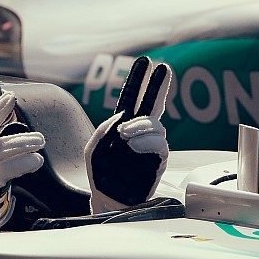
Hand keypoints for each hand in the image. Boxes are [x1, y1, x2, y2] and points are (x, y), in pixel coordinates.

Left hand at [84, 56, 171, 213]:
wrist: (109, 198)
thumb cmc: (102, 173)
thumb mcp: (94, 147)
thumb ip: (105, 129)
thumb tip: (124, 120)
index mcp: (122, 123)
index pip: (132, 96)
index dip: (138, 79)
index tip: (145, 61)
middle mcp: (139, 131)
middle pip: (152, 102)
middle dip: (157, 84)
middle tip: (163, 68)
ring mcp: (150, 143)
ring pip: (154, 124)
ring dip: (139, 126)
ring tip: (125, 136)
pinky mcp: (158, 158)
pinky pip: (159, 143)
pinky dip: (146, 141)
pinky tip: (133, 145)